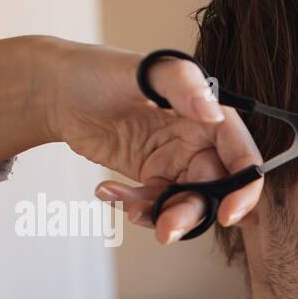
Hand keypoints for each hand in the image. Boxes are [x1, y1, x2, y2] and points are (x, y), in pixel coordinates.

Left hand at [0, 35, 263, 242]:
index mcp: (210, 115)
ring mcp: (175, 162)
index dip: (244, 189)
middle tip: (164, 229)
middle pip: (214, 190)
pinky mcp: (151, 177)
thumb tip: (213, 113)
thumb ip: (183, 85)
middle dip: (191, 213)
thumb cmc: (98, 70)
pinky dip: (134, 207)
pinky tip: (107, 191)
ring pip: (186, 203)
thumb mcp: (145, 69)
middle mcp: (199, 141)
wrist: (53, 90)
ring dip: (163, 216)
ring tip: (129, 209)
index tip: (227, 215)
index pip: (241, 157)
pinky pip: (155, 204)